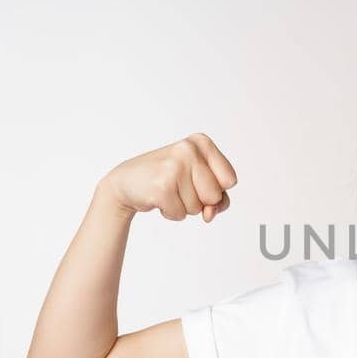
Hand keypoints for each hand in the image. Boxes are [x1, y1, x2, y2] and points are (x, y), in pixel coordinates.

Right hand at [100, 133, 237, 221]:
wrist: (126, 182)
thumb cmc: (168, 180)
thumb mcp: (199, 181)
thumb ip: (218, 199)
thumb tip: (209, 214)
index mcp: (202, 142)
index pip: (230, 180)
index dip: (216, 189)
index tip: (195, 179)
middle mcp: (189, 149)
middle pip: (215, 196)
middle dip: (199, 200)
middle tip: (178, 186)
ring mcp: (174, 167)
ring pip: (197, 208)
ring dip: (183, 206)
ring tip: (168, 190)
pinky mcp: (161, 186)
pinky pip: (180, 215)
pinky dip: (170, 213)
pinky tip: (158, 198)